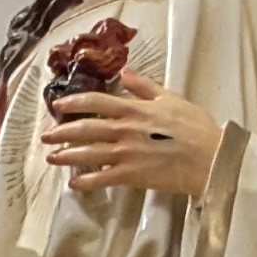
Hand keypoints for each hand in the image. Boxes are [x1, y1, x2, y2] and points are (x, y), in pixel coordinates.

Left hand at [43, 67, 222, 202]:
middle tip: (46, 136)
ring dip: (68, 156)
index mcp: (134, 109)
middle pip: (86, 128)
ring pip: (89, 153)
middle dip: (63, 131)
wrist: (210, 157)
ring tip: (52, 158)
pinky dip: (87, 182)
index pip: (96, 102)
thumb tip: (125, 72)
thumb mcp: (170, 98)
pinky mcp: (132, 176)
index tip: (58, 105)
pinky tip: (75, 184)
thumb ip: (144, 86)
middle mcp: (125, 129)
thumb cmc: (195, 127)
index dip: (74, 103)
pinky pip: (103, 178)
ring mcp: (127, 153)